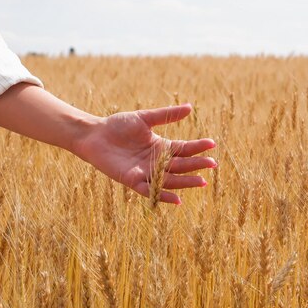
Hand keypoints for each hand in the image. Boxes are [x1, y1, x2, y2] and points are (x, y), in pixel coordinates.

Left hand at [73, 103, 216, 204]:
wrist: (95, 135)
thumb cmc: (118, 125)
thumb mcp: (144, 119)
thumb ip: (166, 115)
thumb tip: (190, 108)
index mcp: (161, 147)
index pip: (184, 149)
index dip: (198, 147)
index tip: (212, 144)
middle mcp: (156, 162)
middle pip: (181, 165)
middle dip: (196, 165)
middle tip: (213, 164)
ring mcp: (146, 172)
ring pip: (170, 179)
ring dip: (186, 182)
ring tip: (201, 181)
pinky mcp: (133, 180)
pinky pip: (151, 190)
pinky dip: (163, 195)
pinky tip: (178, 199)